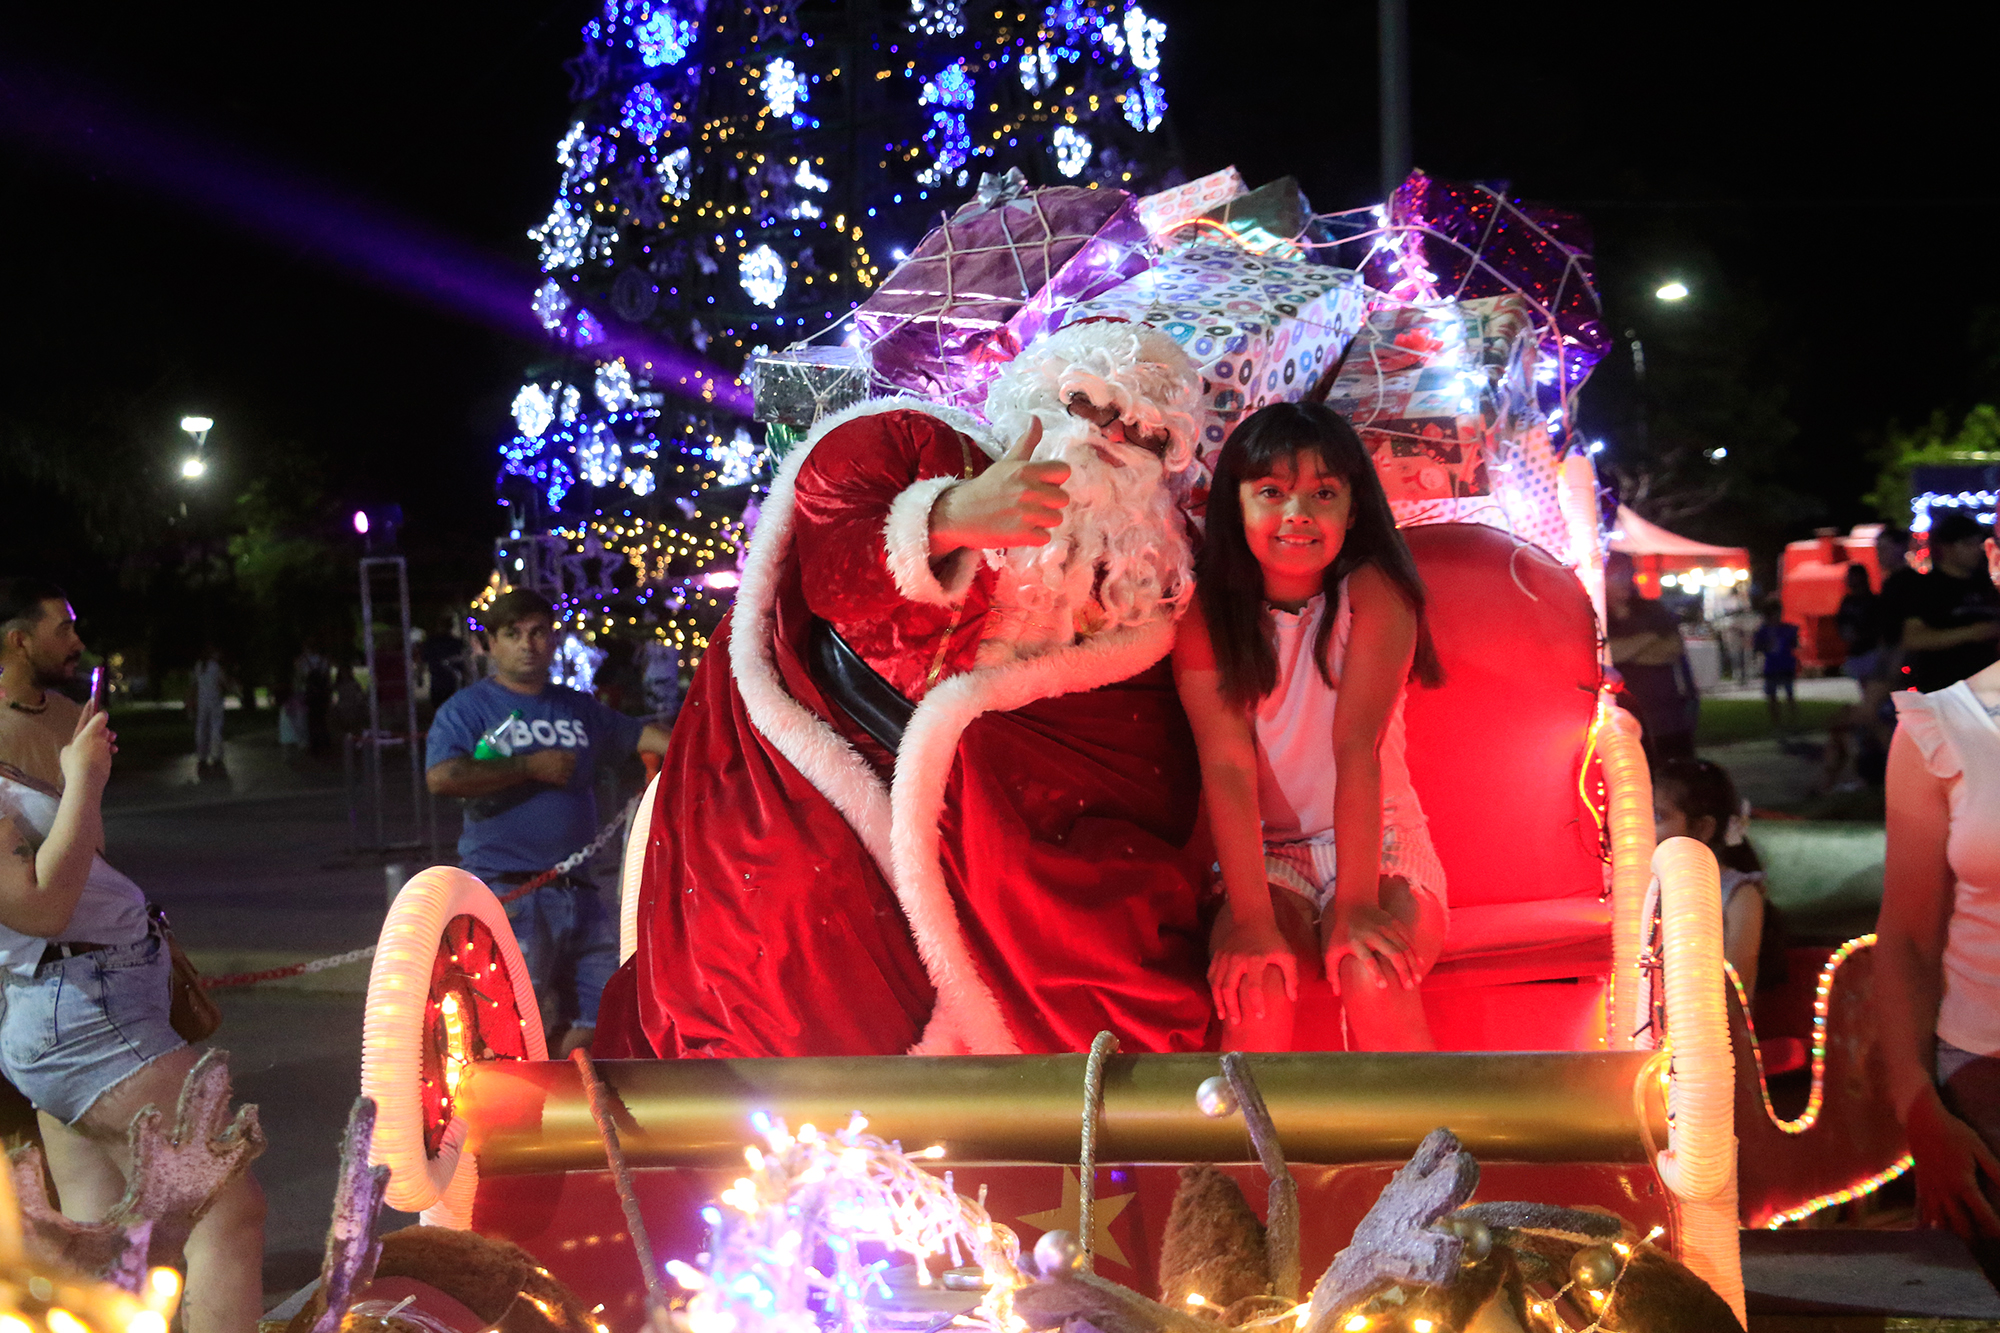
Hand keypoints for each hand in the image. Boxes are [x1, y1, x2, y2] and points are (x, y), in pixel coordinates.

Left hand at [59, 704, 116, 794]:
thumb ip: (96, 724)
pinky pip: (102, 756)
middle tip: (111, 733)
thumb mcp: (90, 737)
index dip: (88, 712)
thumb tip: (102, 714)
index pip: (82, 723)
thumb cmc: (86, 759)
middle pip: (92, 735)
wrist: (87, 785)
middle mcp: (76, 752)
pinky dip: (108, 752)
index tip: (92, 700)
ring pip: (99, 746)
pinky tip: (113, 752)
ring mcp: (84, 762)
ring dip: (107, 742)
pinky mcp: (94, 770)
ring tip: (113, 744)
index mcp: (72, 743)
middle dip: (103, 731)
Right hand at [523, 748, 578, 785]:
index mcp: (561, 755)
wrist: (530, 766)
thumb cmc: (538, 758)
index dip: (572, 759)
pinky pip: (565, 781)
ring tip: (565, 774)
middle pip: (573, 765)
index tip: (571, 760)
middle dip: (571, 766)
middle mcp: (562, 763)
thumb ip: (558, 753)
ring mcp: (560, 771)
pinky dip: (564, 781)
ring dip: (568, 774)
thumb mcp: (549, 752)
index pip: (573, 756)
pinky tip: (561, 780)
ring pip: (570, 774)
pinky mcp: (556, 779)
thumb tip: (564, 754)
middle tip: (568, 768)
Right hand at [927, 418, 1069, 552]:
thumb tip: (1036, 418)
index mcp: (1026, 469)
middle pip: (1063, 498)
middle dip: (1050, 502)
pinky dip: (1034, 537)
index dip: (1055, 479)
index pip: (1064, 471)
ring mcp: (1026, 514)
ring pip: (1056, 519)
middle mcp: (1028, 490)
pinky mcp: (1022, 535)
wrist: (960, 514)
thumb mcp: (1007, 462)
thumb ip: (1027, 442)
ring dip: (1043, 520)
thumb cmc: (988, 486)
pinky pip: (1045, 537)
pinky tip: (1020, 530)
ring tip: (1025, 517)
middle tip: (1031, 503)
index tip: (1042, 484)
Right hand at [1208, 915, 1297, 1025]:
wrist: (1252, 918)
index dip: (1257, 1003)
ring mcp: (1225, 957)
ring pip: (1217, 984)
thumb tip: (1293, 998)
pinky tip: (1217, 1000)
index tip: (1259, 1017)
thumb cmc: (1272, 940)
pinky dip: (1213, 990)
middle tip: (1236, 1023)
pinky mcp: (1218, 955)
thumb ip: (1292, 976)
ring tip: (1224, 1017)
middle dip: (1232, 1007)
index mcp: (1255, 959)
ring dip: (1219, 1002)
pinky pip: (1211, 975)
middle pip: (1229, 988)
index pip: (1254, 986)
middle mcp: (1237, 959)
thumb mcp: (1287, 955)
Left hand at [1323, 903, 1417, 994]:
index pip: (1368, 959)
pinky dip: (1414, 952)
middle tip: (1408, 987)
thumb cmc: (1341, 934)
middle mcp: (1372, 934)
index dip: (1375, 972)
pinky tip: (1420, 964)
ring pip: (1403, 947)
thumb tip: (1336, 993)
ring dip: (1412, 964)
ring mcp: (1385, 927)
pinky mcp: (1394, 922)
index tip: (1383, 986)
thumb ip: (1332, 972)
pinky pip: (1408, 939)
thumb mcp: (1330, 951)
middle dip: (1402, 971)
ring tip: (1417, 980)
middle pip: (1391, 953)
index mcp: (1356, 942)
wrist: (1353, 904)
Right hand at [1909, 1086, 1999, 1239]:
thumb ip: (1996, 1172)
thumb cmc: (1955, 1134)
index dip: (1995, 1229)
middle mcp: (1945, 1192)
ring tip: (1964, 1245)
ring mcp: (1930, 1192)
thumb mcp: (1980, 1150)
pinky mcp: (1921, 1190)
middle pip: (1961, 1226)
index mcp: (1963, 1183)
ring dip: (1952, 1236)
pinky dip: (1925, 1229)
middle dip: (1975, 1239)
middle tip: (1988, 1247)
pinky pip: (1921, 1215)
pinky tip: (1930, 1238)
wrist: (1922, 1122)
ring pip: (1940, 1224)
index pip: (1983, 1214)